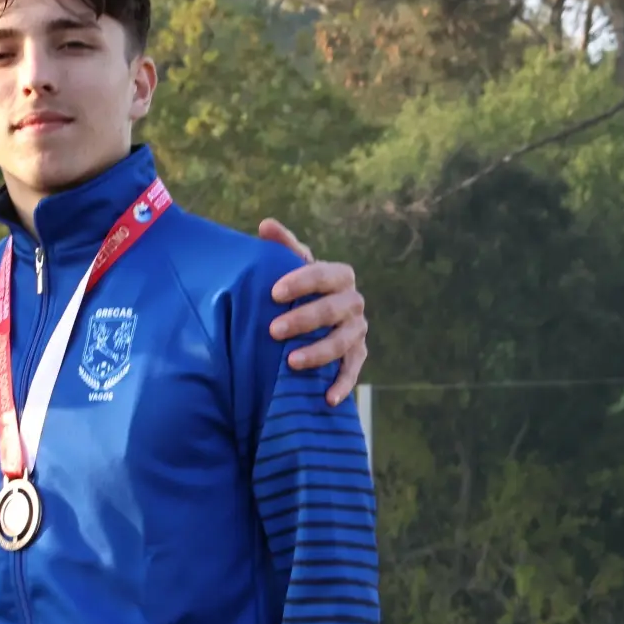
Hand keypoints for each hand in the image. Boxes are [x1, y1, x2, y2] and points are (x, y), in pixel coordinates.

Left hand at [259, 219, 367, 405]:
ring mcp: (357, 330)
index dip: (301, 282)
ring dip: (320, 352)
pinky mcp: (357, 355)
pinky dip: (343, 385)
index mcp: (338, 276)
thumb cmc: (296, 287)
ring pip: (345, 342)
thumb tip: (266, 225)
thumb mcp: (289, 265)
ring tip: (291, 363)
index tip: (274, 293)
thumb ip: (281, 246)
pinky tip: (327, 399)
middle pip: (334, 309)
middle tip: (274, 331)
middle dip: (305, 320)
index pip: (323, 274)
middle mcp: (352, 302)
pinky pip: (354, 371)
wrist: (315, 315)